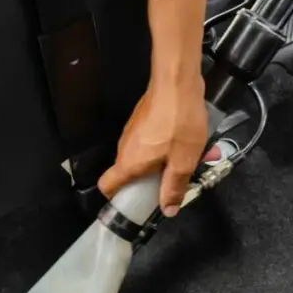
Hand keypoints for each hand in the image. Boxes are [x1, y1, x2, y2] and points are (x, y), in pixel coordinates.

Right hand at [98, 77, 208, 216]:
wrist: (177, 82)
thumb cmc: (179, 123)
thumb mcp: (183, 161)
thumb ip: (174, 187)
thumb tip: (168, 210)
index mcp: (129, 163)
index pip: (107, 185)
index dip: (117, 197)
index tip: (135, 202)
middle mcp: (125, 147)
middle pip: (128, 172)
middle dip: (149, 180)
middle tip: (172, 181)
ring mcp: (132, 131)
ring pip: (142, 156)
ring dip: (160, 161)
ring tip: (186, 159)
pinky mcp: (142, 119)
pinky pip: (149, 141)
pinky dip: (163, 145)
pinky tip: (185, 140)